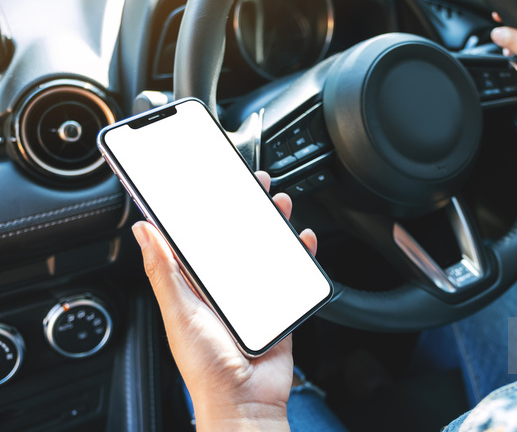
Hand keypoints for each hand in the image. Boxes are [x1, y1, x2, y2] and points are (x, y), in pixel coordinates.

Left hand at [131, 171, 316, 431]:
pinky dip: (299, 254)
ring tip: (279, 205)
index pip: (198, 239)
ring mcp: (252, 295)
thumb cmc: (206, 366)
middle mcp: (223, 287)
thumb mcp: (180, 313)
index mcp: (196, 285)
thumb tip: (144, 232)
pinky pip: (290, 273)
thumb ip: (164, 272)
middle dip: (245, 210)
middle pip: (235, 239)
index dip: (205, 210)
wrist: (246, 401)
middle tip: (252, 185)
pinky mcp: (278, 305)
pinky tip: (303, 240)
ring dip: (273, 226)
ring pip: (264, 251)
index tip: (211, 185)